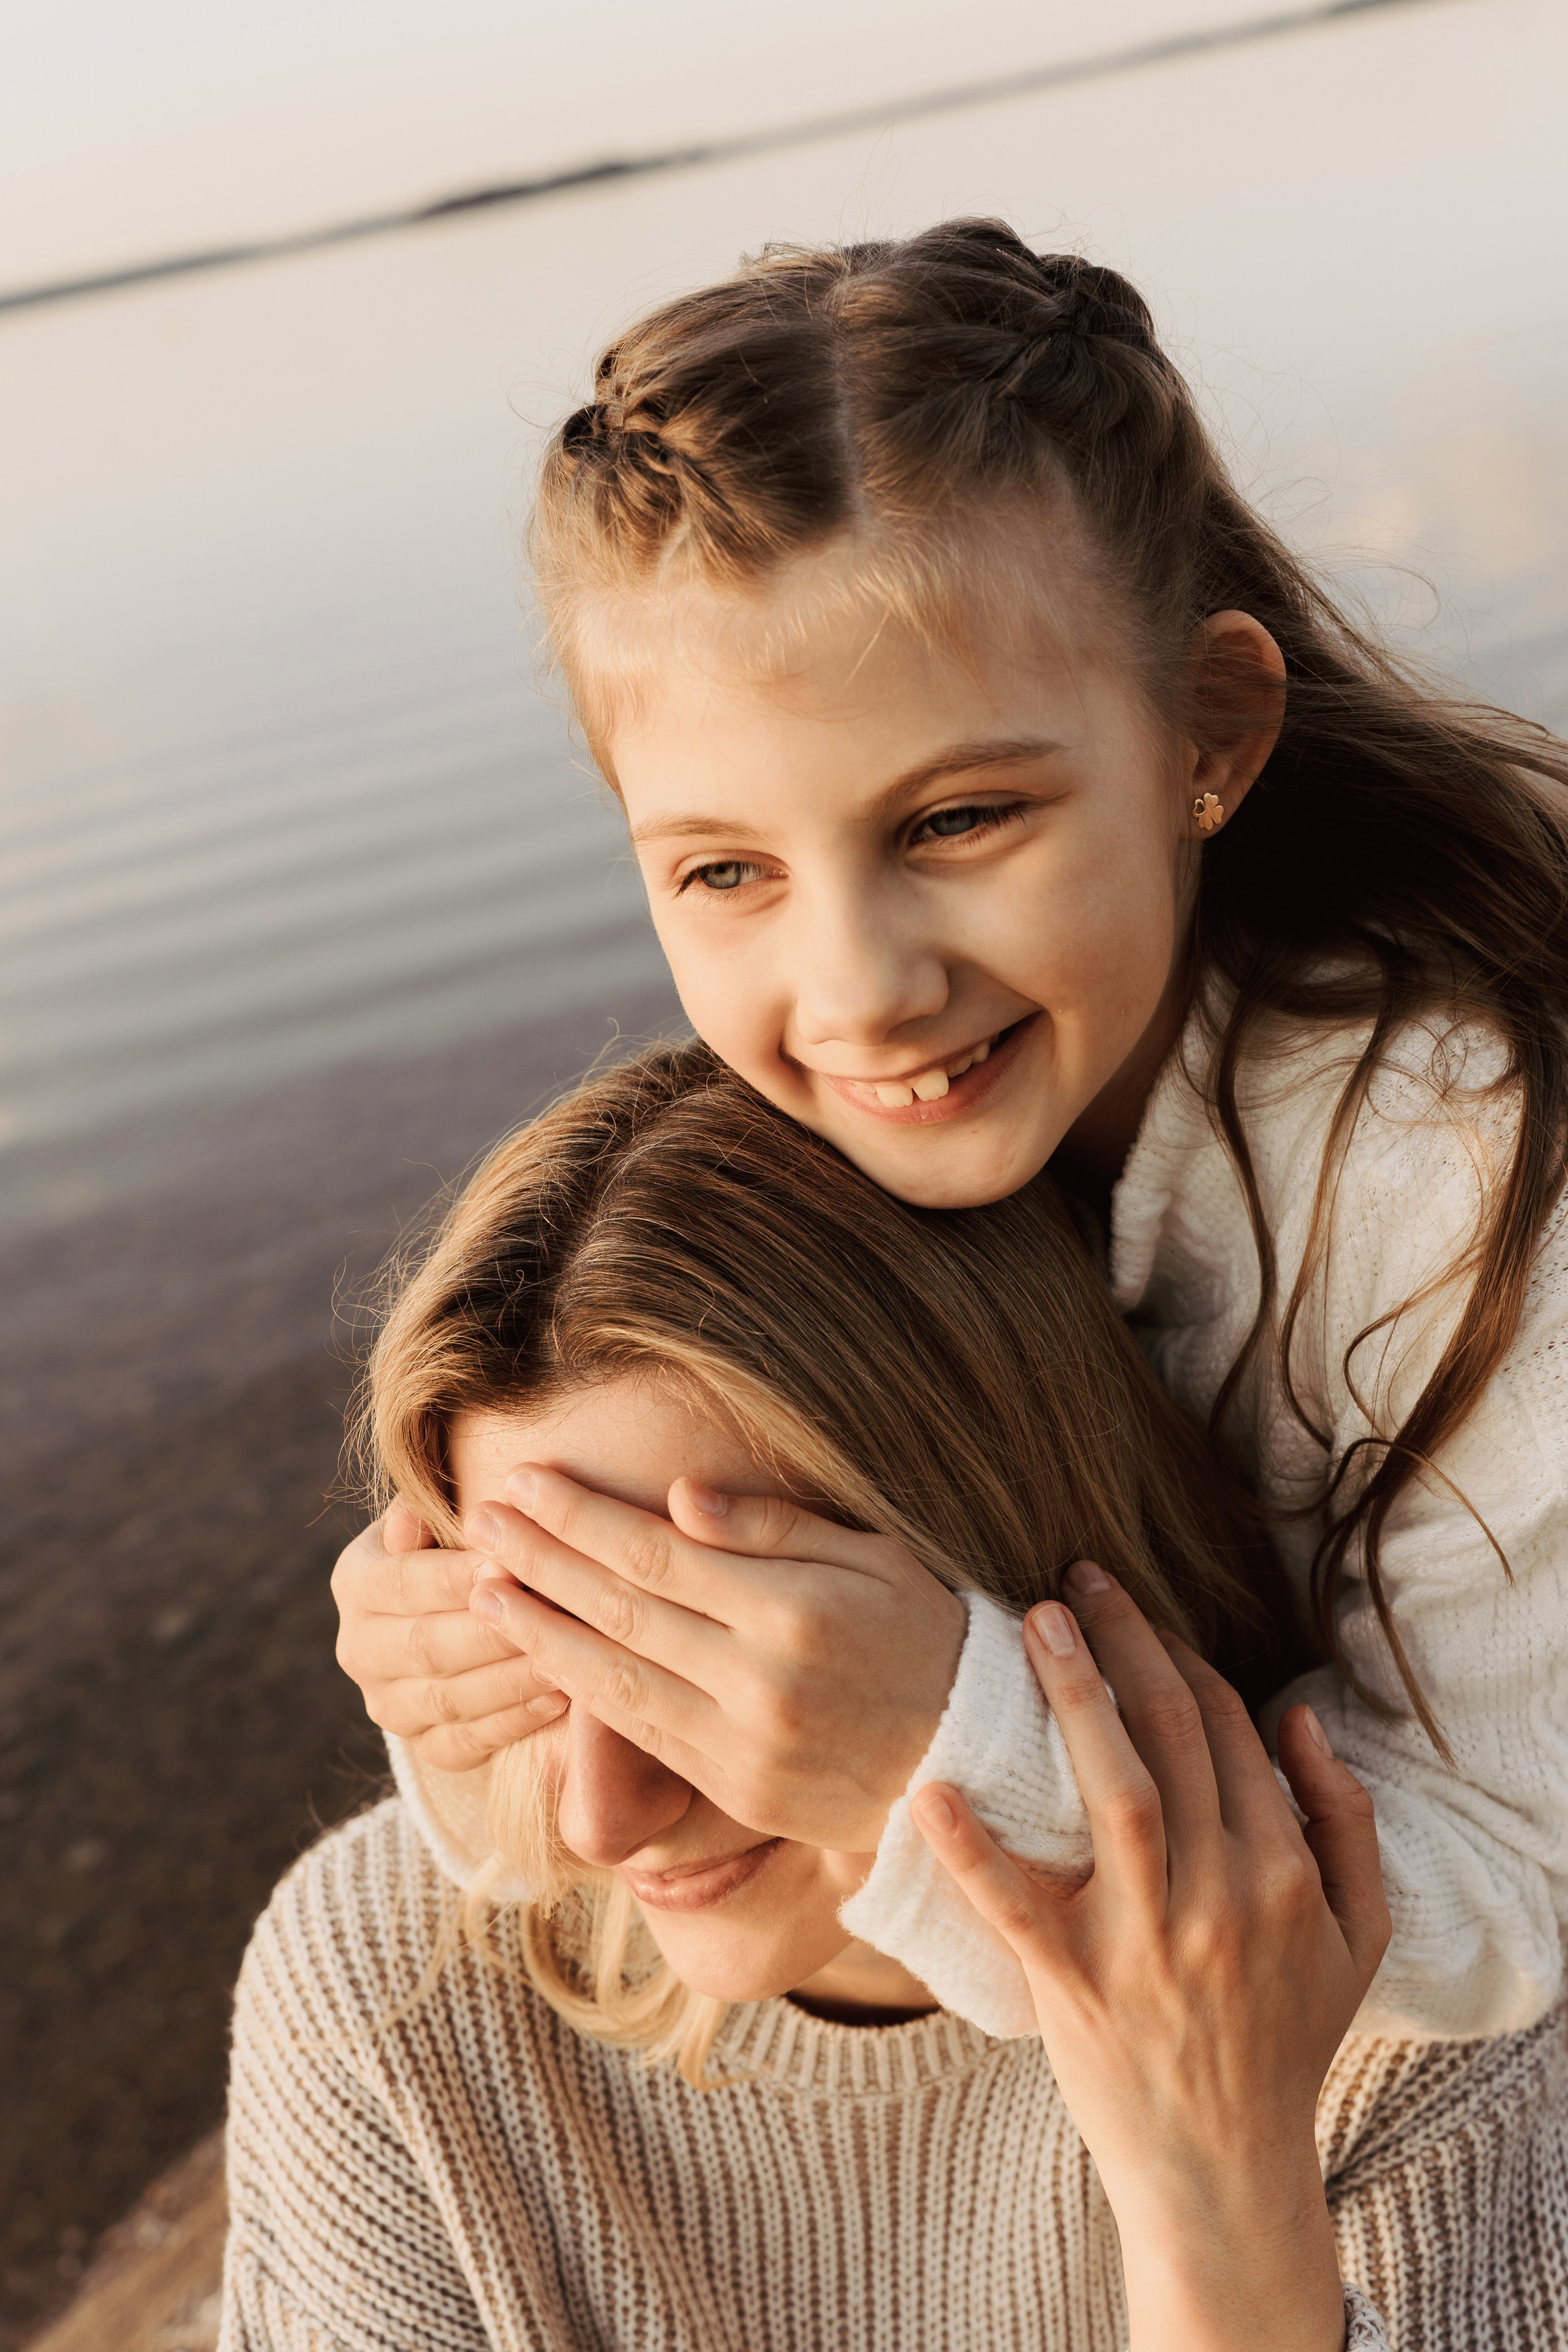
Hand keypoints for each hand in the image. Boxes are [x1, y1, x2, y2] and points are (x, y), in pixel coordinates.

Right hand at [331, 1505, 566, 1770]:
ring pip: (449, 1698)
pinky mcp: (424, 1746)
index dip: (455, 1578)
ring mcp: (389, 1705)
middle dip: (491, 1632)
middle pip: (426, 1646)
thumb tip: (412, 1520)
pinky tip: (560, 1697)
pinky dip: (516, 1721)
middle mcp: (360, 1650)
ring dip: (510, 1679)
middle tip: (548, 1615)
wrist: (452, 1612)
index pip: (403, 1583)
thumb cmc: (456, 1547)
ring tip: (563, 1658)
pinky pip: (468, 1742)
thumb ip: (425, 1514)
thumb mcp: (436, 1519)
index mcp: (357, 1583)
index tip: (510, 1566)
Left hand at [463, 1468, 966, 1850]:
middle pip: (620, 1611)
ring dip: (538, 1631)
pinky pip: (643, 1737)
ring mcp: (744, 1746)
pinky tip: (543, 1659)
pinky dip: (583, 1696)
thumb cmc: (923, 1631)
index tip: (524, 1480)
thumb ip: (773, 1526)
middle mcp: (759, 1683)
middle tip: (478, 1519)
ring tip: (481, 1588)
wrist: (978, 1757)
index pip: (655, 1553)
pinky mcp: (738, 1792)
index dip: (579, 1517)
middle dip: (539, 1560)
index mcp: (792, 1610)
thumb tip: (682, 1496)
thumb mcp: (871, 1553)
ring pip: (613, 1682)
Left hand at [913, 1562, 1388, 2351]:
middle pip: (1176, 1739)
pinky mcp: (1075, 1989)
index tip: (1135, 1610)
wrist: (1224, 2172)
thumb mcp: (1356, 1936)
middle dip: (1131, 1642)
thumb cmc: (1284, 2038)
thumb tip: (1301, 1719)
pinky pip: (1018, 1909)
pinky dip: (973, 1851)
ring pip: (1120, 1797)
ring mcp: (1147, 1945)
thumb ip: (1343, 1823)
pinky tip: (932, 1792)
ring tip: (1037, 1622)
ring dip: (1079, 1699)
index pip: (1231, 1732)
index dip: (1182, 1656)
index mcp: (1281, 1877)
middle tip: (1078, 1573)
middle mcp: (1220, 1900)